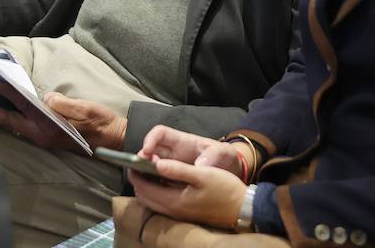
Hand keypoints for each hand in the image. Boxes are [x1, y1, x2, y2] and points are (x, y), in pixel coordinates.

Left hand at [0, 82, 117, 149]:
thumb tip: (45, 98)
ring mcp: (42, 137)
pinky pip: (22, 125)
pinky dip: (11, 116)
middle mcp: (41, 134)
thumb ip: (63, 104)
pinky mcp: (46, 136)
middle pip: (9, 120)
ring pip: (14, 123)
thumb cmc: (101, 123)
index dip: (6, 94)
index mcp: (49, 127)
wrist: (113, 140)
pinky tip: (5, 109)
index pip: (22, 107)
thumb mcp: (84, 109)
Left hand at [129, 158, 246, 228]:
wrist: (242, 208)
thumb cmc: (224, 189)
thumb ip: (178, 169)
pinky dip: (156, 192)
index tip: (133, 159)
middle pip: (144, 196)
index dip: (135, 173)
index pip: (144, 187)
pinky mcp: (184, 213)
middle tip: (139, 163)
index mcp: (174, 200)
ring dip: (146, 186)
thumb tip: (157, 163)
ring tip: (149, 169)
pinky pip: (161, 204)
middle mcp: (172, 210)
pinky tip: (163, 180)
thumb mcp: (203, 174)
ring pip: (151, 201)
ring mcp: (178, 214)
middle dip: (138, 180)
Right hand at [139, 127, 245, 178]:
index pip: (160, 133)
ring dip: (145, 174)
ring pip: (150, 167)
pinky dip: (153, 187)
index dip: (150, 139)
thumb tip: (200, 164)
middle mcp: (173, 154)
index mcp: (182, 142)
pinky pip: (158, 182)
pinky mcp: (173, 181)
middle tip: (141, 171)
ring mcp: (171, 167)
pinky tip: (154, 194)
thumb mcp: (222, 153)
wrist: (230, 171)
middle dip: (142, 159)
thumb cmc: (224, 157)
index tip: (146, 151)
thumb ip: (212, 155)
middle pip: (150, 151)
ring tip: (145, 183)